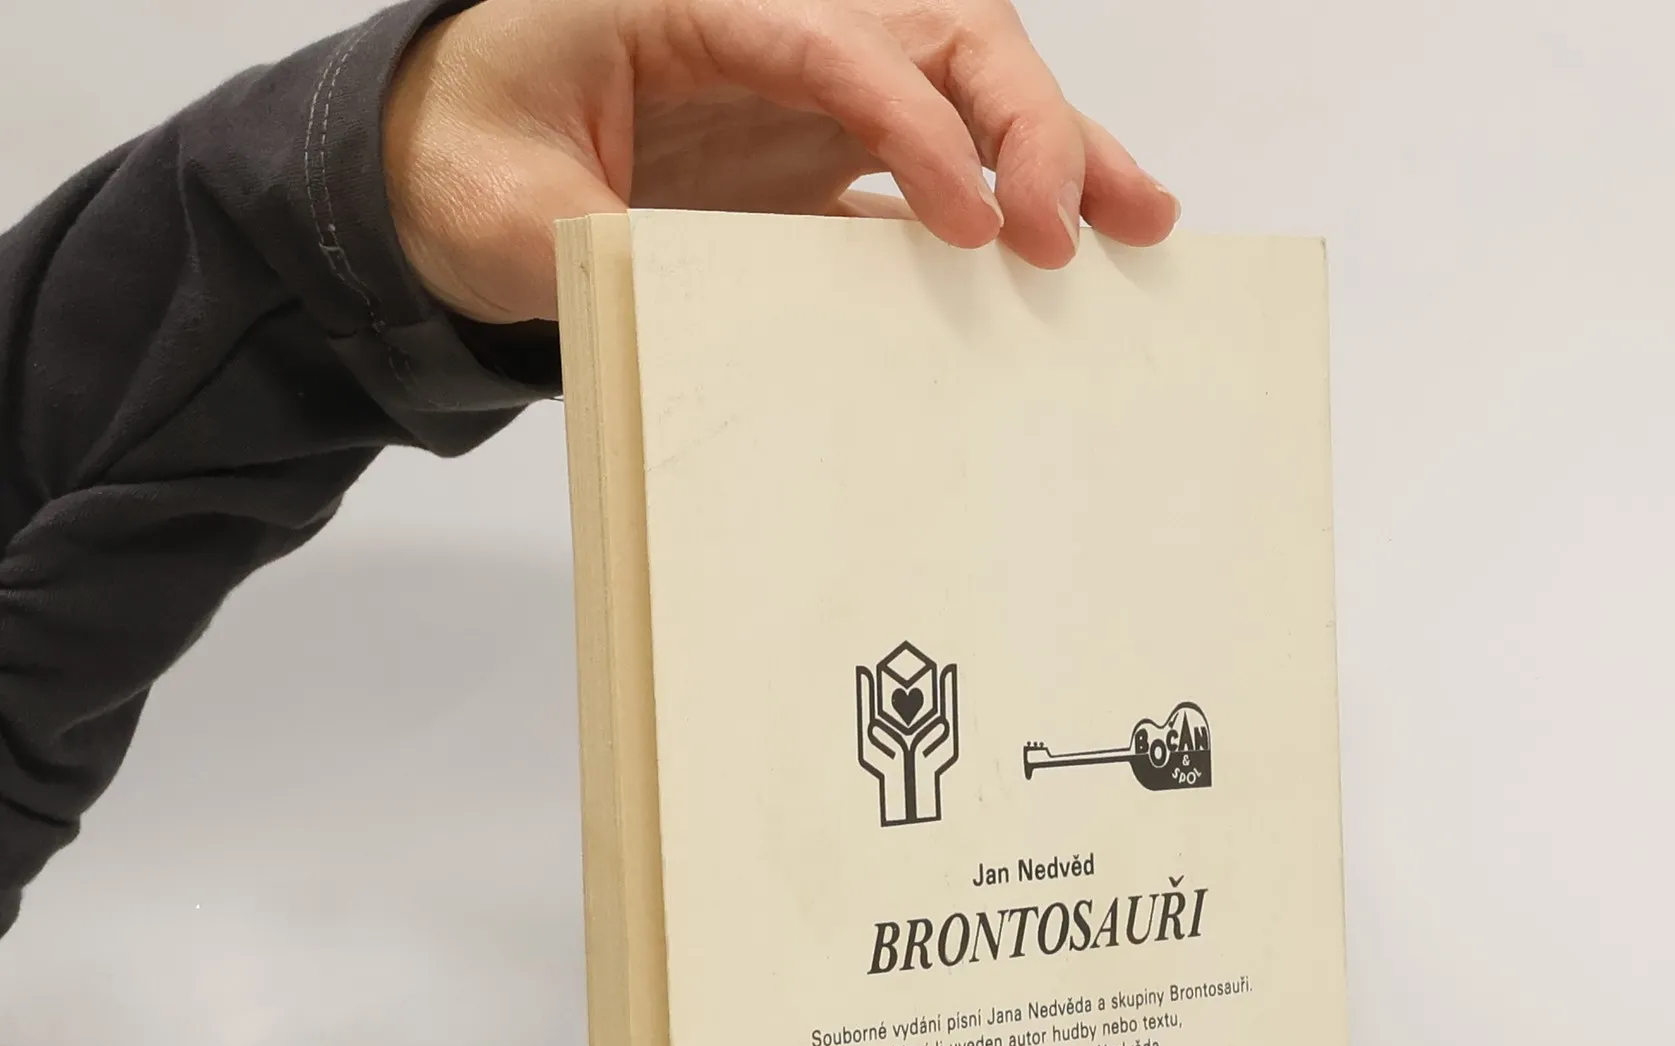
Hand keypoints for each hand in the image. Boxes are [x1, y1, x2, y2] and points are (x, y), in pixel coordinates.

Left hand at [383, 0, 1180, 324]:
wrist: (443, 159)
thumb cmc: (466, 156)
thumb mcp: (504, 207)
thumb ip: (591, 242)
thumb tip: (692, 298)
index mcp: (693, 4)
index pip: (837, 40)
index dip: (914, 126)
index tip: (968, 219)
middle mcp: (775, 26)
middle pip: (940, 30)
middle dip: (1023, 117)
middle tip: (1066, 224)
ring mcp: (807, 89)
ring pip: (965, 84)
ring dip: (1056, 145)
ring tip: (1141, 218)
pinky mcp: (820, 154)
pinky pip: (936, 160)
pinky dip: (1006, 199)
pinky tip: (1068, 247)